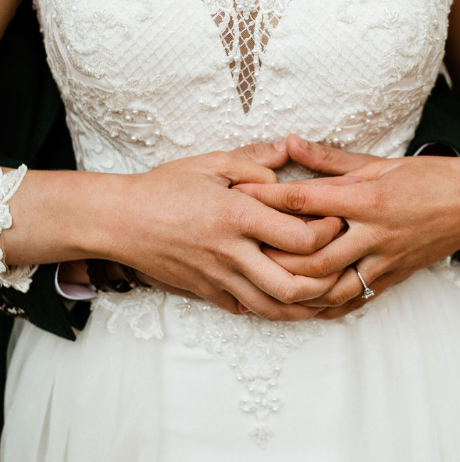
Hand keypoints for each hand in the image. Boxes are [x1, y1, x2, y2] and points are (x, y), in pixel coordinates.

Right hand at [100, 142, 344, 321]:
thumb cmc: (165, 188)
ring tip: (323, 291)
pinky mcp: (209, 293)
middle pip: (293, 286)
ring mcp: (219, 278)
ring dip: (305, 306)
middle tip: (337, 265)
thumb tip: (289, 152)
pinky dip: (272, 308)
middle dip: (325, 282)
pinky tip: (286, 295)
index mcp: (238, 216)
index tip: (335, 221)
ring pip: (273, 309)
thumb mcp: (210, 163)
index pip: (301, 238)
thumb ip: (255, 160)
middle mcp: (232, 253)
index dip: (328, 233)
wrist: (120, 221)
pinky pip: (248, 310)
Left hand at [235, 136, 459, 318]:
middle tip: (243, 250)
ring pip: (332, 287)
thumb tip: (288, 143)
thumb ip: (329, 159)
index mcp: (370, 199)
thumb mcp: (379, 162)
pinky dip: (324, 306)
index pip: (307, 201)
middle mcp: (375, 234)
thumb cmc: (430, 179)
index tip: (237, 195)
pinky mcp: (392, 278)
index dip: (268, 199)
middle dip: (274, 256)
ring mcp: (385, 261)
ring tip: (265, 282)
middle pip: (313, 255)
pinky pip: (353, 300)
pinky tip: (301, 304)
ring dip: (296, 288)